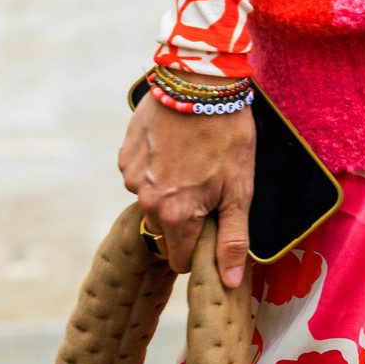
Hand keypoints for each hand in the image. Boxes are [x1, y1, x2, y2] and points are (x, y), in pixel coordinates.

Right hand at [119, 92, 254, 288]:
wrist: (199, 81)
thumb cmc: (226, 136)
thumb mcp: (239, 192)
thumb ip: (232, 241)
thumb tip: (227, 282)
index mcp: (176, 216)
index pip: (180, 260)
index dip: (199, 248)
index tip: (213, 226)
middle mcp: (147, 201)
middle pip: (166, 232)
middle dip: (184, 219)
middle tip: (206, 186)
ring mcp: (132, 177)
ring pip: (152, 203)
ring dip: (168, 192)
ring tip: (191, 163)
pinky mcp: (125, 155)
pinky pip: (140, 178)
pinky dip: (156, 170)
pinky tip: (174, 149)